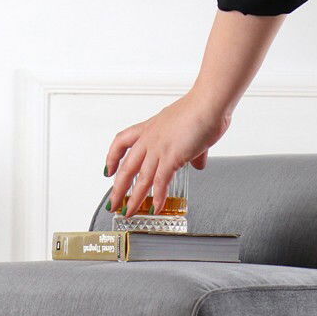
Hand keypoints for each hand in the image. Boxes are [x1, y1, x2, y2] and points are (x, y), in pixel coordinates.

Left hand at [104, 92, 231, 216]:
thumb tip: (197, 162)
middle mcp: (149, 139)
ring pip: (140, 178)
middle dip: (118, 189)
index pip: (121, 142)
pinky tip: (155, 208)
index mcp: (150, 128)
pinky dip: (158, 197)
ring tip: (129, 213)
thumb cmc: (202, 109)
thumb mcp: (190, 129)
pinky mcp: (171, 156)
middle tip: (113, 203)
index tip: (108, 171)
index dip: (112, 158)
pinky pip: (160, 181)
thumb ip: (193, 150)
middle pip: (126, 167)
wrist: (209, 102)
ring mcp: (158, 148)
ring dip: (133, 198)